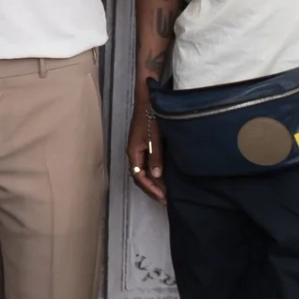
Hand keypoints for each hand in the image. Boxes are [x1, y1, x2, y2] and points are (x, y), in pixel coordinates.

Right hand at [128, 89, 166, 204]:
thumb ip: (155, 157)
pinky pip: (146, 164)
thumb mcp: (154, 138)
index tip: (163, 198)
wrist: (148, 99)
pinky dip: (154, 173)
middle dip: (151, 189)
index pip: (139, 177)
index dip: (150, 189)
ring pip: (143, 171)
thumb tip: (156, 176)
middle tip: (165, 199)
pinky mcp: (144, 145)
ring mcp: (138, 148)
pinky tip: (163, 176)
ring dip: (153, 182)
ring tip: (165, 192)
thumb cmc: (150, 116)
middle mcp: (134, 152)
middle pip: (140, 176)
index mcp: (133, 152)